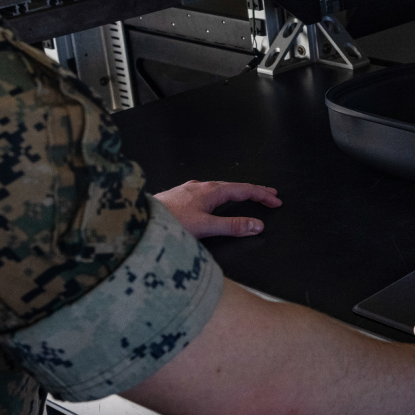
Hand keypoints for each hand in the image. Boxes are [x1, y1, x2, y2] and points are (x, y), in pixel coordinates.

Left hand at [154, 180, 281, 238]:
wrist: (138, 221)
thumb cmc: (169, 224)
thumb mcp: (204, 228)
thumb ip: (232, 227)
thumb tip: (257, 225)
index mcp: (210, 191)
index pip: (244, 190)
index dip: (262, 195)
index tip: (276, 201)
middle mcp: (200, 186)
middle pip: (233, 187)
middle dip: (253, 192)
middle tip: (270, 196)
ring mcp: (189, 190)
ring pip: (219, 189)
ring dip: (236, 193)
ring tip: (247, 197)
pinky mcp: (179, 196)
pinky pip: (207, 193)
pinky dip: (221, 196)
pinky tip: (214, 202)